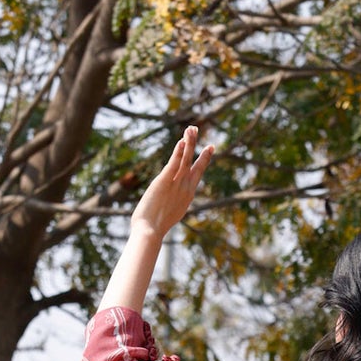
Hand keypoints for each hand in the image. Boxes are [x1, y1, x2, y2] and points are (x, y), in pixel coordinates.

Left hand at [131, 125, 214, 239]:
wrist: (150, 232)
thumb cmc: (153, 228)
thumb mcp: (167, 214)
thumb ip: (170, 204)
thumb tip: (165, 206)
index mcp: (187, 195)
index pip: (197, 173)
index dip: (203, 160)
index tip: (210, 148)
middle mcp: (185, 188)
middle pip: (194, 164)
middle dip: (199, 148)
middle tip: (200, 132)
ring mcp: (175, 184)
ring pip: (185, 159)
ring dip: (189, 143)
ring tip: (191, 128)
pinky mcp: (164, 181)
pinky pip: (173, 163)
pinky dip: (178, 152)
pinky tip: (181, 141)